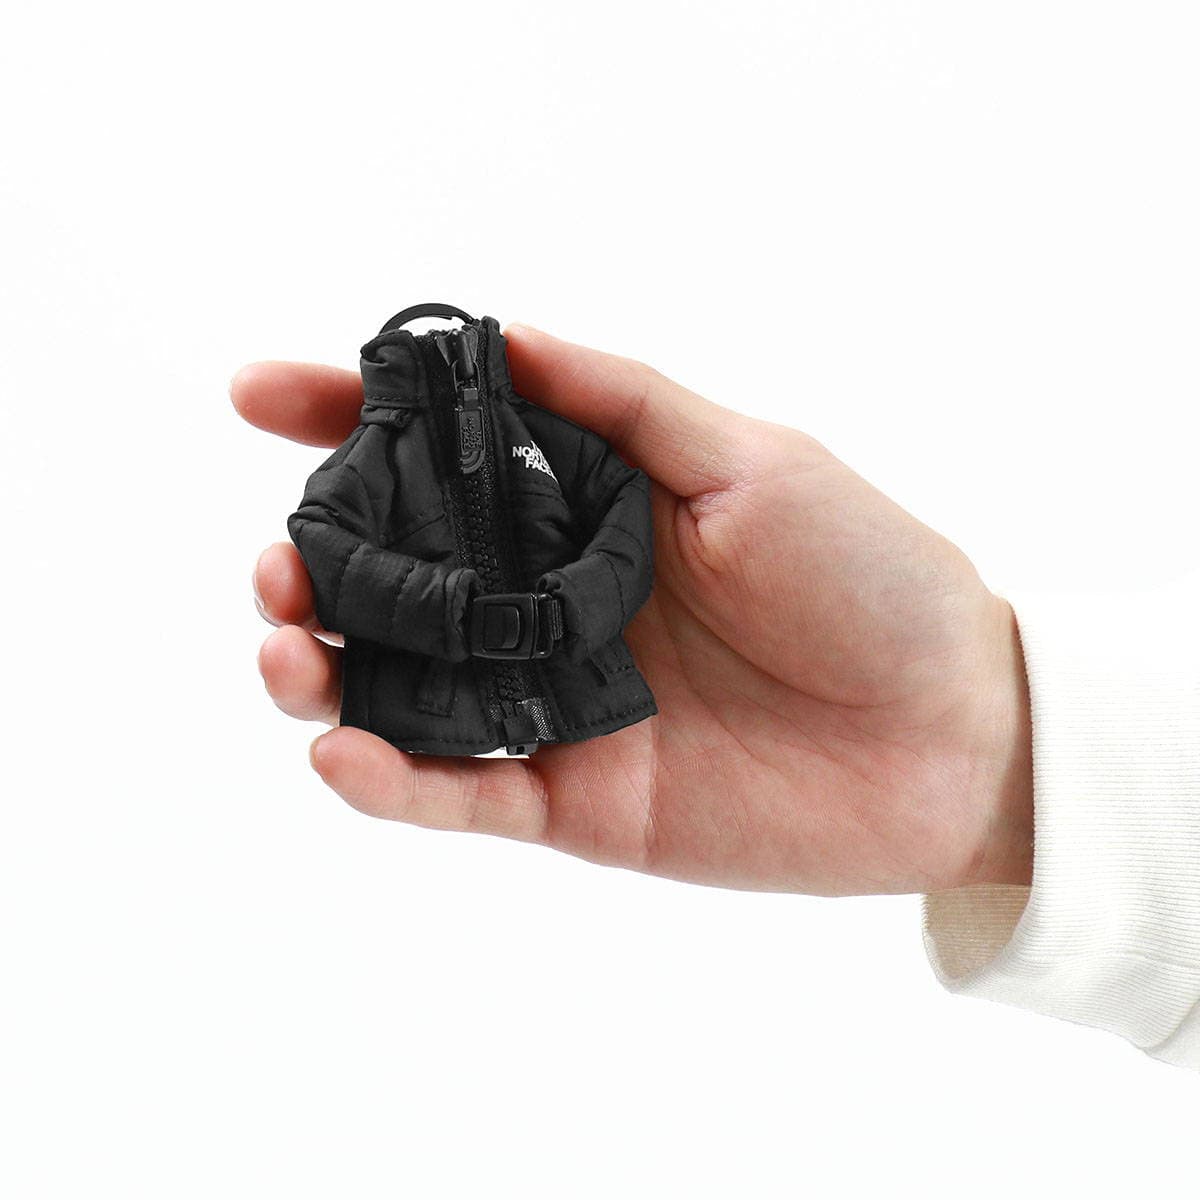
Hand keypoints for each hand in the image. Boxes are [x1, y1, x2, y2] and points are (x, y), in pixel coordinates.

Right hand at [233, 326, 1032, 895]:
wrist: (952, 732)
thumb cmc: (873, 577)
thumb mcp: (753, 460)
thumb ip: (622, 404)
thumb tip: (500, 335)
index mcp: (590, 509)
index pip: (445, 460)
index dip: (345, 421)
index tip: (260, 393)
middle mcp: (553, 603)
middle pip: (396, 582)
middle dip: (312, 565)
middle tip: (280, 565)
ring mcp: (555, 704)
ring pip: (401, 690)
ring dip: (320, 670)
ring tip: (290, 647)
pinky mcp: (574, 800)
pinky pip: (459, 793)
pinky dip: (390, 781)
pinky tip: (344, 751)